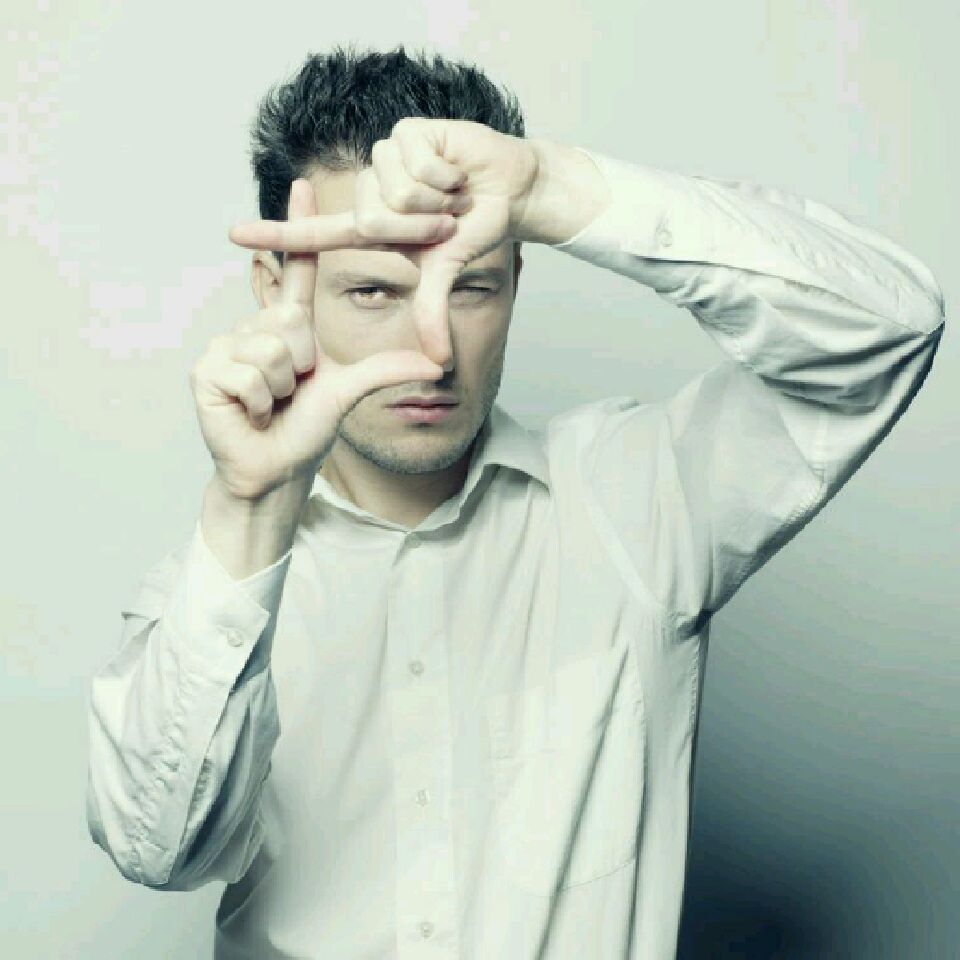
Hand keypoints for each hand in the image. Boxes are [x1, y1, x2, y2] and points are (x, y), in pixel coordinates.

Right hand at [191, 179, 446, 500]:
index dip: (302, 229)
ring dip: (282, 387)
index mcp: (290, 327)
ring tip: (273, 402)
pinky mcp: (207, 370)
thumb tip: (437, 364)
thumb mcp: (350, 393)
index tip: (305, 185)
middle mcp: (257, 326)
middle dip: (303, 365)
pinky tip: (250, 411)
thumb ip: (388, 371)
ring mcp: (227, 345)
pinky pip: (248, 373)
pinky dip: (259, 401)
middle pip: (293, 321)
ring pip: (273, 350)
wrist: (275, 469)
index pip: (299, 272)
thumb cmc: (306, 430)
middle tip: (293, 390)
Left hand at [228, 117, 539, 358]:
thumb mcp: (446, 272)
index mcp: (371, 227)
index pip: (317, 236)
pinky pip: (418, 164)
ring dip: (436, 200)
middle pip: (371, 219)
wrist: (512, 191)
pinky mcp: (407, 131)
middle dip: (419, 227)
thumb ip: (432, 311)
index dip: (278, 235)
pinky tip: (457, 170)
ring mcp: (385, 158)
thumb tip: (439, 363)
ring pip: (396, 192)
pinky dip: (447, 174)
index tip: (234, 234)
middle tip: (446, 220)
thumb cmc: (475, 227)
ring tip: (453, 193)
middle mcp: (370, 191)